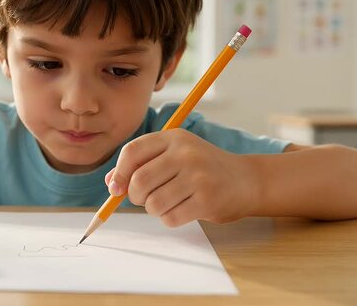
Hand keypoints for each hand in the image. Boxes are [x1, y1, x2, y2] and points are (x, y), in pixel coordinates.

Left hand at [105, 128, 257, 226]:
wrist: (246, 180)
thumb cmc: (202, 169)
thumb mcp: (174, 155)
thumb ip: (142, 164)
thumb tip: (111, 184)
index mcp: (174, 138)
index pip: (132, 152)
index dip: (118, 173)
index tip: (116, 188)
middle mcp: (185, 154)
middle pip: (139, 181)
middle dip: (135, 196)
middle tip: (145, 198)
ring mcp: (198, 176)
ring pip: (153, 203)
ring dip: (154, 209)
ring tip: (169, 202)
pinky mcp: (207, 200)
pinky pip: (170, 218)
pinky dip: (169, 218)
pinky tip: (183, 209)